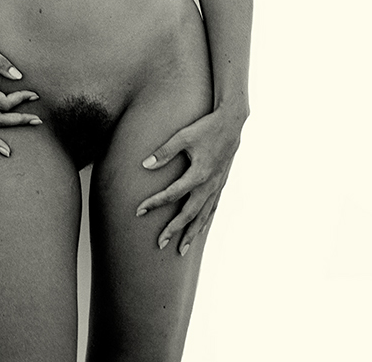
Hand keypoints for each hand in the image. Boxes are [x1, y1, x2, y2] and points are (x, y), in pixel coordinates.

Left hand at [135, 107, 246, 255]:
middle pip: (189, 213)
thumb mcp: (183, 136)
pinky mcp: (221, 183)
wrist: (232, 123)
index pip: (172, 194)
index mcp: (198, 174)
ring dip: (192, 232)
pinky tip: (200, 229)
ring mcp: (216, 185)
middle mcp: (208, 184)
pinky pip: (213, 207)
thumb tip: (145, 165)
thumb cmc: (206, 128)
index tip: (139, 211)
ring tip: (182, 249)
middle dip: (174, 229)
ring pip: (203, 215)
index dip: (154, 203)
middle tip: (160, 243)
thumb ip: (165, 152)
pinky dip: (205, 220)